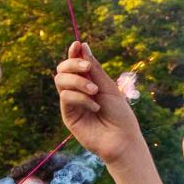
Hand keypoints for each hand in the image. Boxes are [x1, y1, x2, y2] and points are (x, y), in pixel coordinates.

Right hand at [52, 42, 146, 162]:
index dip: (73, 52)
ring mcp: (71, 103)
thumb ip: (93, 69)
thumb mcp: (108, 87)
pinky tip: (95, 107)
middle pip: (62, 70)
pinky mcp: (68, 115)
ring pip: (61, 81)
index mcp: (89, 82)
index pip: (75, 63)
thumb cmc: (120, 114)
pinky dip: (81, 98)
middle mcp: (78, 91)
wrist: (123, 139)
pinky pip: (66, 97)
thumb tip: (82, 45)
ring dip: (78, 81)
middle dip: (73, 63)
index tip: (77, 44)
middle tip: (87, 67)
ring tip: (95, 91)